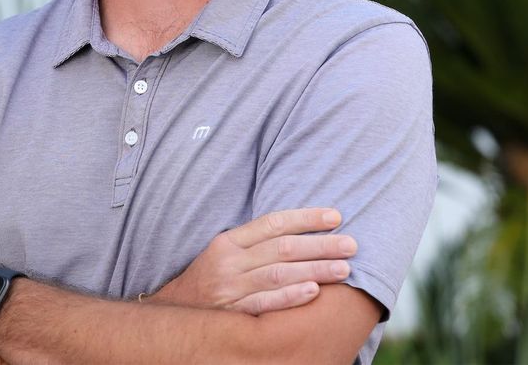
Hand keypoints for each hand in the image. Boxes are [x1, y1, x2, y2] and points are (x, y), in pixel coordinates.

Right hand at [149, 207, 356, 315]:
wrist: (176, 312)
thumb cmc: (210, 279)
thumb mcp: (225, 253)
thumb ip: (255, 243)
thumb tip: (301, 231)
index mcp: (229, 241)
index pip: (273, 223)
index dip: (306, 218)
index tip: (336, 216)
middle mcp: (230, 261)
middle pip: (282, 248)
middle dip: (320, 245)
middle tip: (351, 244)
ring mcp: (231, 287)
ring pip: (278, 274)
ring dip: (314, 270)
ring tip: (344, 268)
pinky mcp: (233, 312)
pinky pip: (265, 303)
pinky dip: (290, 297)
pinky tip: (313, 292)